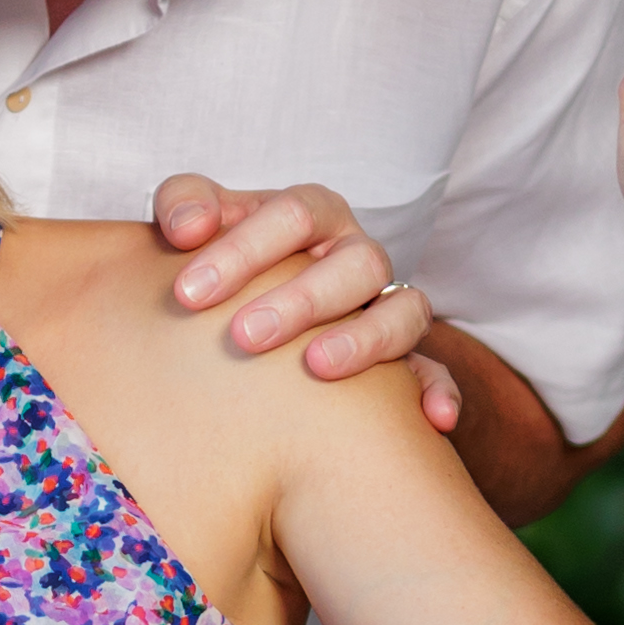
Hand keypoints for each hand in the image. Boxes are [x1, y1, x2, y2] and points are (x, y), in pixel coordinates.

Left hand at [149, 173, 460, 437]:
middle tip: (243, 337)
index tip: (186, 293)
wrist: (248, 308)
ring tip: (317, 368)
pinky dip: (439, 390)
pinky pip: (436, 370)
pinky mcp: (406, 358)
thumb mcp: (199, 225)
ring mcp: (387, 306)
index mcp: (314, 217)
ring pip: (403, 311)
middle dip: (301, 299)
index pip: (294, 215)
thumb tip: (186, 228)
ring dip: (365, 340)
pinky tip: (432, 419)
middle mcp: (358, 257)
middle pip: (356, 263)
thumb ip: (185, 204)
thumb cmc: (224, 264)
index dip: (244, 249)